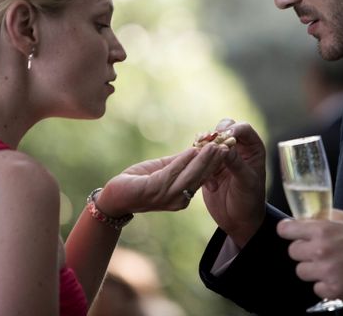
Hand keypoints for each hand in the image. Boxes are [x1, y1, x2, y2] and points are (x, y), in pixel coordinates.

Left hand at [97, 143, 231, 214]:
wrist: (116, 196)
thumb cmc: (139, 181)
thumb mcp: (165, 169)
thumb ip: (181, 161)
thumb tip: (197, 148)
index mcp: (183, 194)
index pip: (204, 176)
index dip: (215, 162)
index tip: (226, 147)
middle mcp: (180, 199)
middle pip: (201, 176)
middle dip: (214, 159)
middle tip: (225, 144)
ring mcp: (169, 197)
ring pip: (191, 174)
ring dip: (203, 159)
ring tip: (213, 146)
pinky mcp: (156, 190)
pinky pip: (173, 172)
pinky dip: (184, 161)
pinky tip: (193, 150)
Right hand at [201, 119, 266, 247]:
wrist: (238, 220)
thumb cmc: (250, 201)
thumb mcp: (246, 182)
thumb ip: (237, 163)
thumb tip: (225, 146)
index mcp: (253, 148)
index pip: (243, 128)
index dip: (233, 130)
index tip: (223, 137)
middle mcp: (238, 148)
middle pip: (224, 129)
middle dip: (215, 135)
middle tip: (208, 143)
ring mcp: (222, 156)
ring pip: (210, 142)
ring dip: (204, 149)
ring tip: (203, 161)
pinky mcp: (209, 166)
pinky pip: (200, 157)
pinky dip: (198, 163)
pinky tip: (206, 181)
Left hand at [276, 209, 342, 302]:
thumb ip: (325, 216)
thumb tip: (307, 217)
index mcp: (322, 229)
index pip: (286, 230)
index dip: (288, 230)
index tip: (290, 232)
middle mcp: (321, 251)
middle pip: (292, 252)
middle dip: (303, 250)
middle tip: (318, 250)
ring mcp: (326, 272)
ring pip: (302, 271)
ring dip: (313, 269)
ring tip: (330, 265)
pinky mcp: (333, 290)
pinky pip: (316, 288)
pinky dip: (325, 284)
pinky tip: (339, 277)